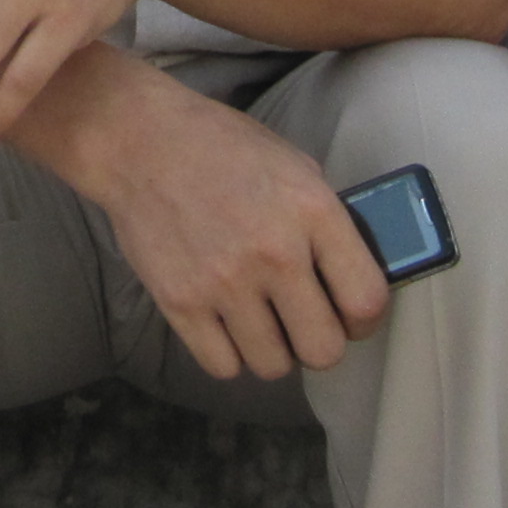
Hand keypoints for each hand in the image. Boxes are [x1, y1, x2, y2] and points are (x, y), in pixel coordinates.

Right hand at [60, 63, 390, 382]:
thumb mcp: (294, 166)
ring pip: (273, 366)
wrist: (140, 142)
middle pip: (323, 350)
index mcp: (312, 211)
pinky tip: (225, 324)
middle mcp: (274, 252)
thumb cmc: (223, 148)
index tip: (352, 319)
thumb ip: (327, 222)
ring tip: (261, 322)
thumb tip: (351, 275)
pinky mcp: (180, 302)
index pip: (366, 301)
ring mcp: (224, 282)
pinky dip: (228, 353)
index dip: (366, 322)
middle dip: (319, 343)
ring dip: (273, 350)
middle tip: (304, 323)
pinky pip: (222, 366)